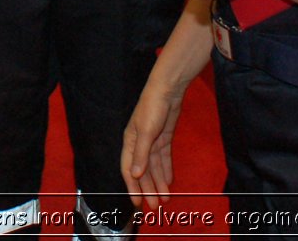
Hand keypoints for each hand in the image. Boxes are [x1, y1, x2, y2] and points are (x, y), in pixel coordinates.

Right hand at [121, 89, 178, 208]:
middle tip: (154, 206)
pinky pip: (163, 159)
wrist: (167, 90)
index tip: (138, 202)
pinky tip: (168, 181)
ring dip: (158, 182)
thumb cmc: (151, 108)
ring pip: (154, 167)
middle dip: (148, 189)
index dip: (132, 186)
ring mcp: (151, 141)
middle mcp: (139, 144)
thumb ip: (140, 154)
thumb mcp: (145, 132)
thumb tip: (134, 175)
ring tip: (164, 198)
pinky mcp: (163, 138)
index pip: (128, 169)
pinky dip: (165, 170)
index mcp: (129, 142)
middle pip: (142, 171)